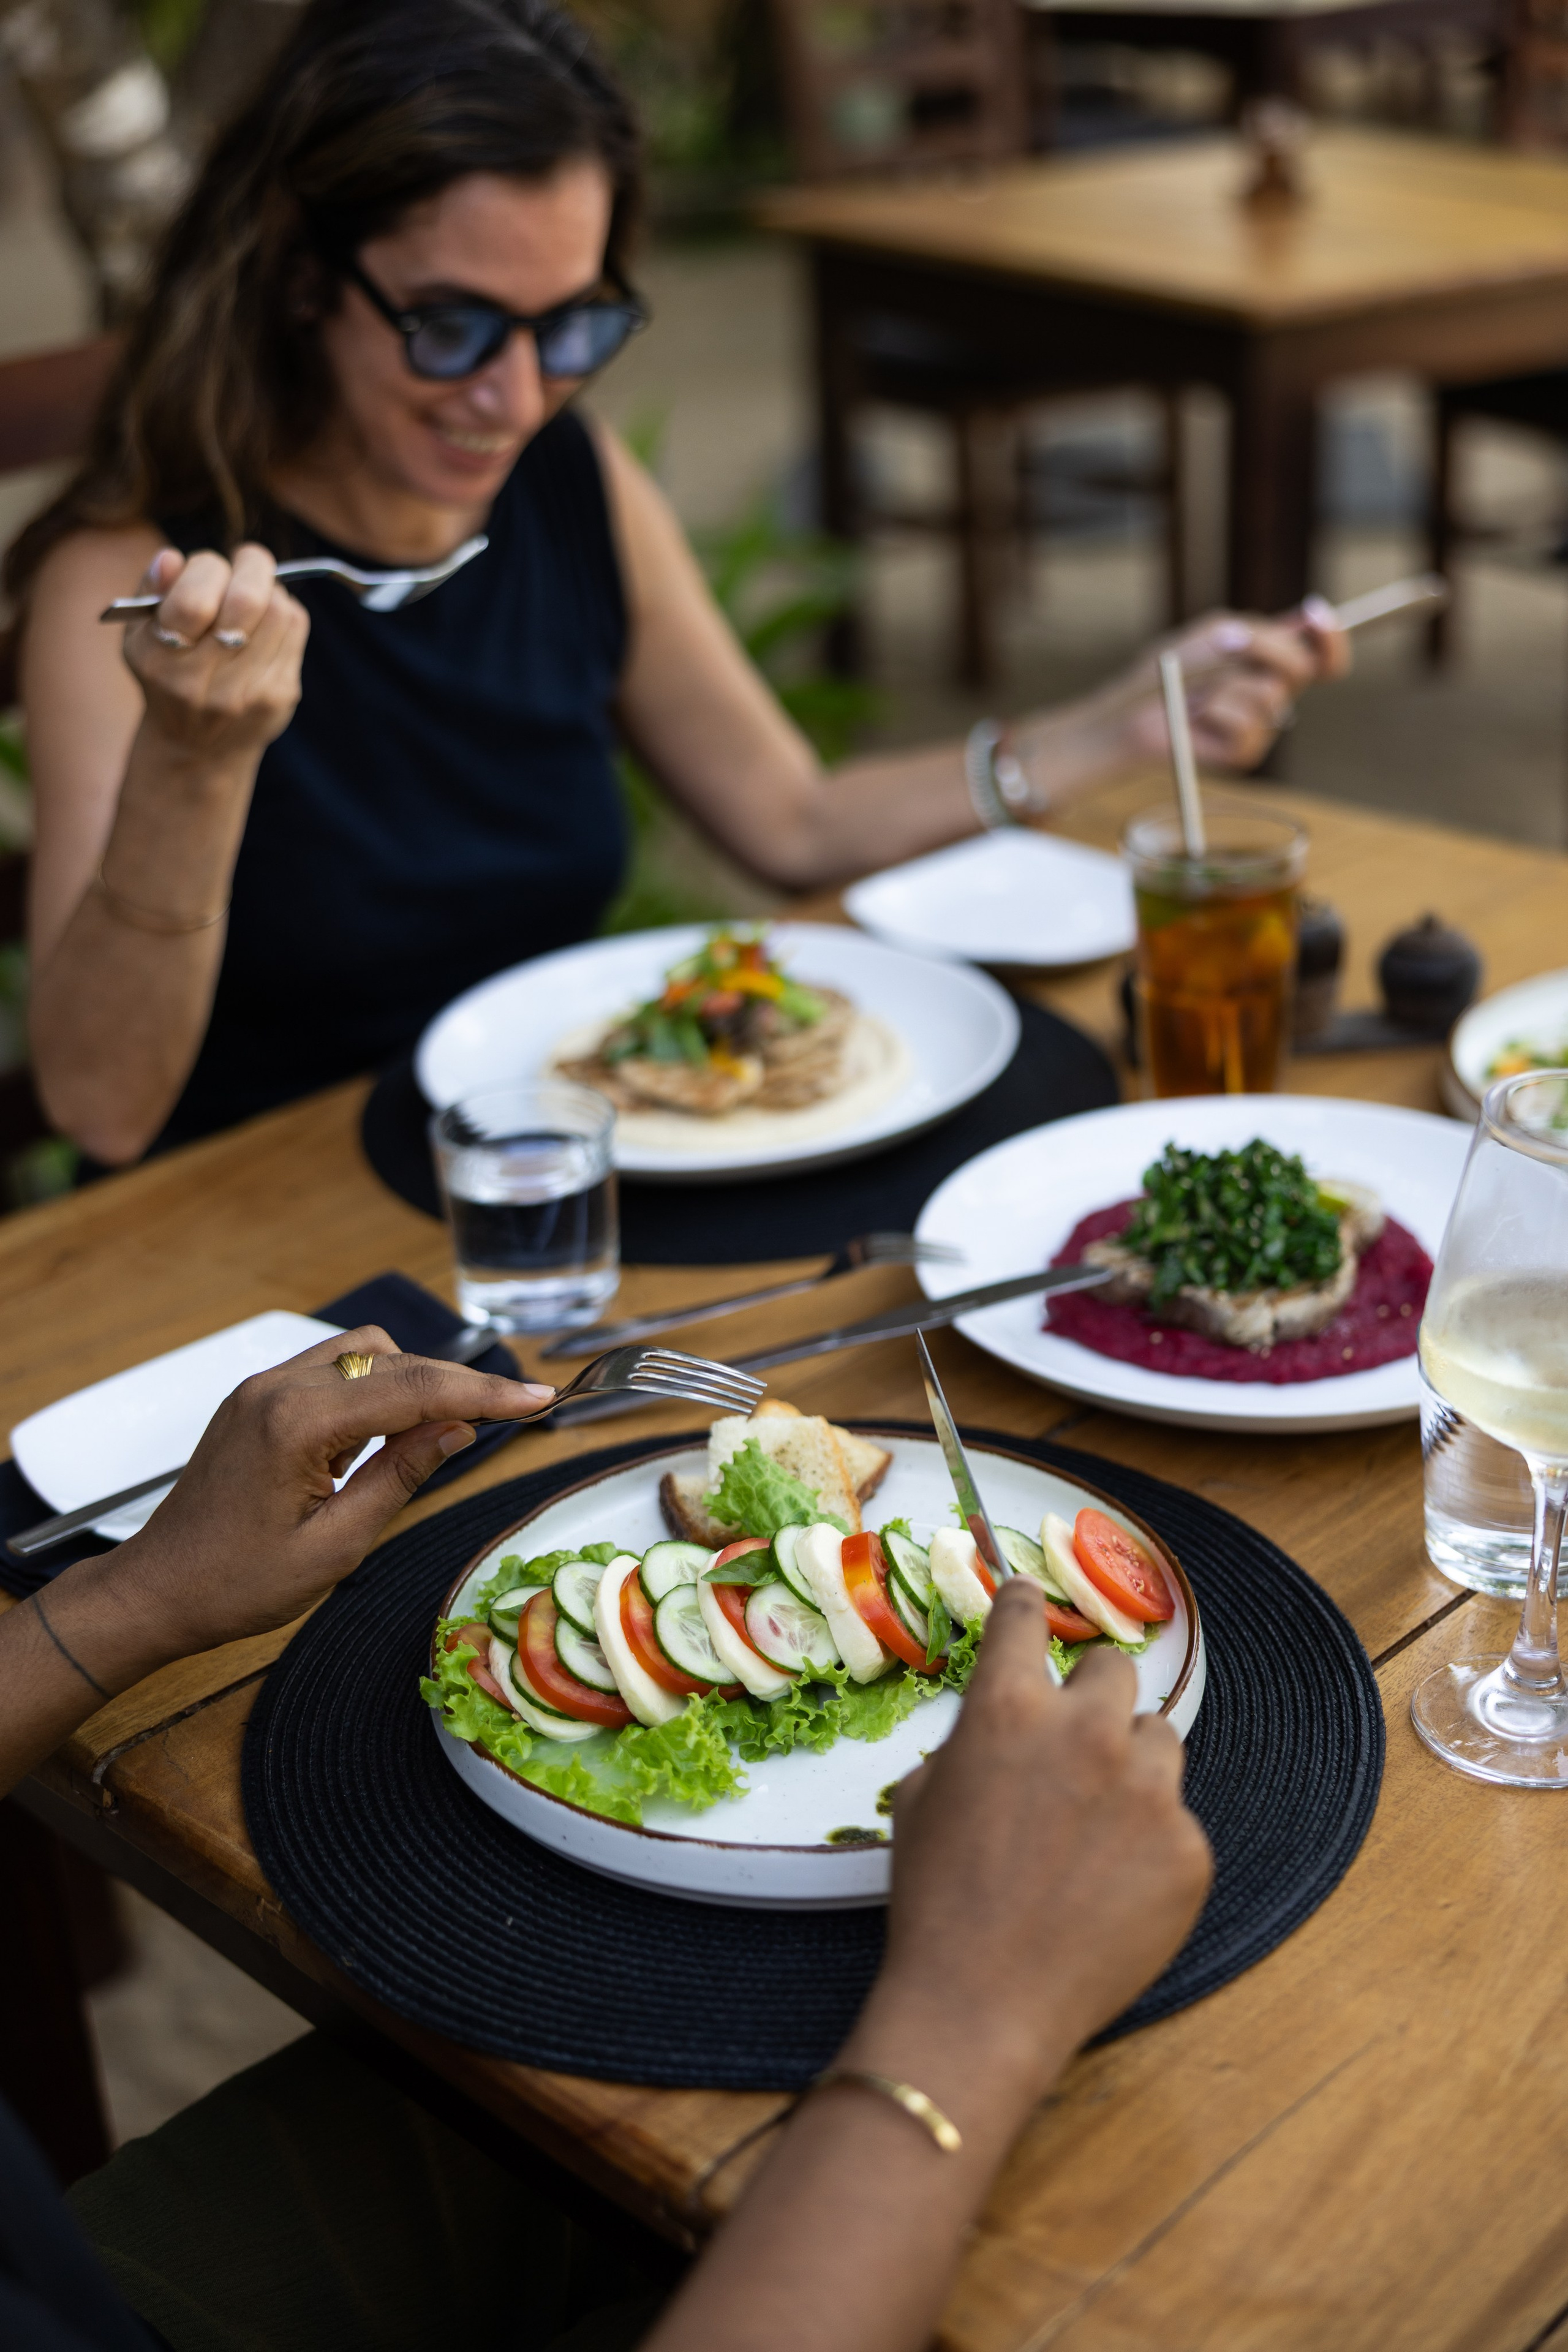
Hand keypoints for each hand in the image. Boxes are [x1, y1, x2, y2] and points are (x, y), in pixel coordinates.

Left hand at [105, 1326, 553, 1658]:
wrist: (157, 1592)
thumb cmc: (235, 1584)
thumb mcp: (336, 1546)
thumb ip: (400, 1477)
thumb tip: (457, 1431)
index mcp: (296, 1423)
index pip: (415, 1390)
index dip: (484, 1392)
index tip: (537, 1398)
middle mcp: (276, 1388)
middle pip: (395, 1361)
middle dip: (458, 1384)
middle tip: (515, 1411)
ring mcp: (262, 1388)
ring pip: (365, 1353)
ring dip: (414, 1381)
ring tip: (448, 1429)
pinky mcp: (256, 1399)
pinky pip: (332, 1371)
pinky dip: (374, 1388)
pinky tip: (392, 1430)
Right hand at [123, 543, 308, 769]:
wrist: (197, 748)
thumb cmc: (165, 674)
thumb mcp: (140, 636)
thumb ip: (150, 592)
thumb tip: (171, 558)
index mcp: (159, 660)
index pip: (194, 601)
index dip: (208, 568)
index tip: (210, 567)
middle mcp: (202, 682)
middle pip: (246, 600)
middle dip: (250, 566)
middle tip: (245, 561)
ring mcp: (246, 693)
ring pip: (279, 610)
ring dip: (270, 588)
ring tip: (254, 593)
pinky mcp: (280, 696)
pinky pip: (295, 629)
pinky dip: (284, 611)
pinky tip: (267, 619)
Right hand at [858, 1579, 1211, 2107]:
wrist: (982, 2003)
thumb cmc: (935, 1902)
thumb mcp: (922, 1799)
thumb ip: (971, 1745)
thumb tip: (1003, 1735)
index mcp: (1007, 1709)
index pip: (1024, 1617)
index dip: (1024, 1606)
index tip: (1029, 1602)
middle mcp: (1086, 1732)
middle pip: (1114, 1669)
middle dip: (1093, 1695)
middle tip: (1075, 1740)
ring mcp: (1149, 1791)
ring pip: (1159, 1739)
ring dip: (1132, 1765)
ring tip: (1098, 1826)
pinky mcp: (1190, 1850)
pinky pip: (1177, 1822)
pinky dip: (1150, 1844)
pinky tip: (1112, 1888)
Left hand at [1120, 599, 1350, 773]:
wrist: (1133, 710)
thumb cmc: (1173, 669)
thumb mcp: (1215, 634)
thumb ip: (1260, 631)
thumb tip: (1301, 624)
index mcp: (1276, 663)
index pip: (1324, 655)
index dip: (1330, 636)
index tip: (1315, 613)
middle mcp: (1276, 693)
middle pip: (1302, 669)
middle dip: (1265, 650)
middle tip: (1225, 643)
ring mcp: (1264, 725)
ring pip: (1269, 694)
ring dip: (1225, 682)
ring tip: (1198, 690)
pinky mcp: (1246, 753)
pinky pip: (1247, 725)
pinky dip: (1215, 712)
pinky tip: (1195, 716)